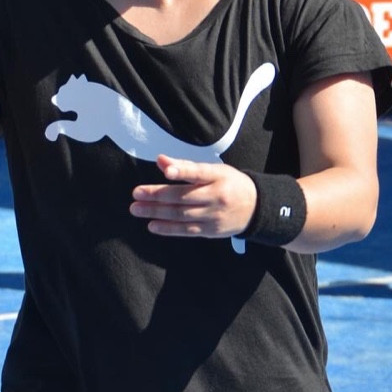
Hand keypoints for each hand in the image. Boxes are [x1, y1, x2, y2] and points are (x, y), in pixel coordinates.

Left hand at [130, 154, 257, 240]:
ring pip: (182, 215)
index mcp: (218, 176)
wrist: (255, 208)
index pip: (198, 172)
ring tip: (137, 209)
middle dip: (158, 195)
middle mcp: (216, 197)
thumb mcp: (214, 170)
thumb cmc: (229, 183)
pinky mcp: (211, 231)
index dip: (182, 171)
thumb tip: (161, 160)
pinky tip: (152, 225)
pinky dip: (168, 229)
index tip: (167, 170)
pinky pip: (187, 231)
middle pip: (184, 196)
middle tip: (136, 194)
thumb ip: (186, 166)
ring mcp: (213, 216)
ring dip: (157, 212)